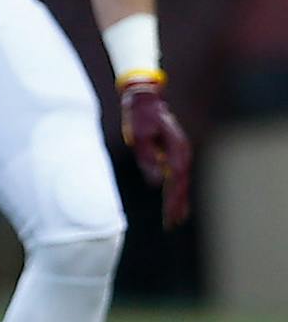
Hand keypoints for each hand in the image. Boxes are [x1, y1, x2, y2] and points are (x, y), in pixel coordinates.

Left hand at [120, 75, 191, 227]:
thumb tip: (156, 184)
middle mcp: (182, 151)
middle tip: (172, 224)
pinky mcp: (174, 151)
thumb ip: (147, 159)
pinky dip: (176, 188)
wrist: (145, 98)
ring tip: (176, 219)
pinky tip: (175, 199)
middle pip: (182, 182)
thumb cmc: (140, 116)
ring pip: (181, 179)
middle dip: (177, 204)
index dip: (174, 199)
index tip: (170, 216)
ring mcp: (180, 151)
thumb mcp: (139, 137)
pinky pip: (177, 174)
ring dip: (179, 199)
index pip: (177, 180)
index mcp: (176, 148)